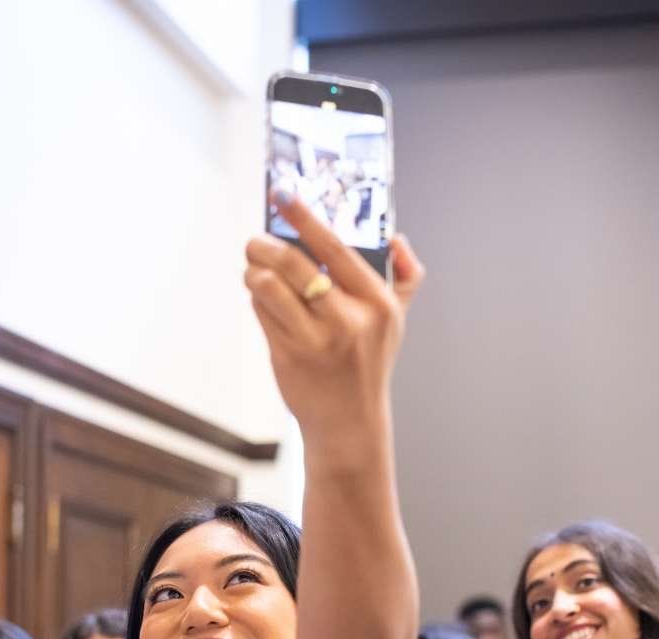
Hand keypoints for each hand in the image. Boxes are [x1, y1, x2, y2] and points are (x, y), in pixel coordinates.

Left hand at [244, 193, 423, 453]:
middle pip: (294, 264)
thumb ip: (404, 276)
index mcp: (377, 303)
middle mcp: (348, 319)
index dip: (305, 217)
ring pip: (269, 287)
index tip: (283, 195)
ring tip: (255, 269)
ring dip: (254, 272)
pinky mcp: (288, 356)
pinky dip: (256, 299)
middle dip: (265, 245)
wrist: (349, 422)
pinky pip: (262, 312)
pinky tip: (262, 298)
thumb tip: (396, 237)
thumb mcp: (396, 321)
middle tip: (255, 240)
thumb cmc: (368, 363)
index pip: (336, 248)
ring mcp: (315, 339)